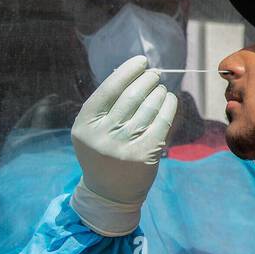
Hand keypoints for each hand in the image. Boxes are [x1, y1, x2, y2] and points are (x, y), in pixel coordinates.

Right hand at [70, 55, 178, 235]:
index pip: (109, 89)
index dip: (128, 71)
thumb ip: (106, 105)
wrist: (109, 192)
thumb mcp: (92, 130)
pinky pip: (162, 121)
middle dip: (147, 79)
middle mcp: (103, 134)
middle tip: (154, 74)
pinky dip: (168, 105)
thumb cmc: (102, 152)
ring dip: (159, 92)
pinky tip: (169, 99)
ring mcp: (125, 145)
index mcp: (85, 124)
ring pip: (149, 106)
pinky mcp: (146, 153)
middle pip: (131, 96)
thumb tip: (132, 72)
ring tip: (161, 88)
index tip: (141, 61)